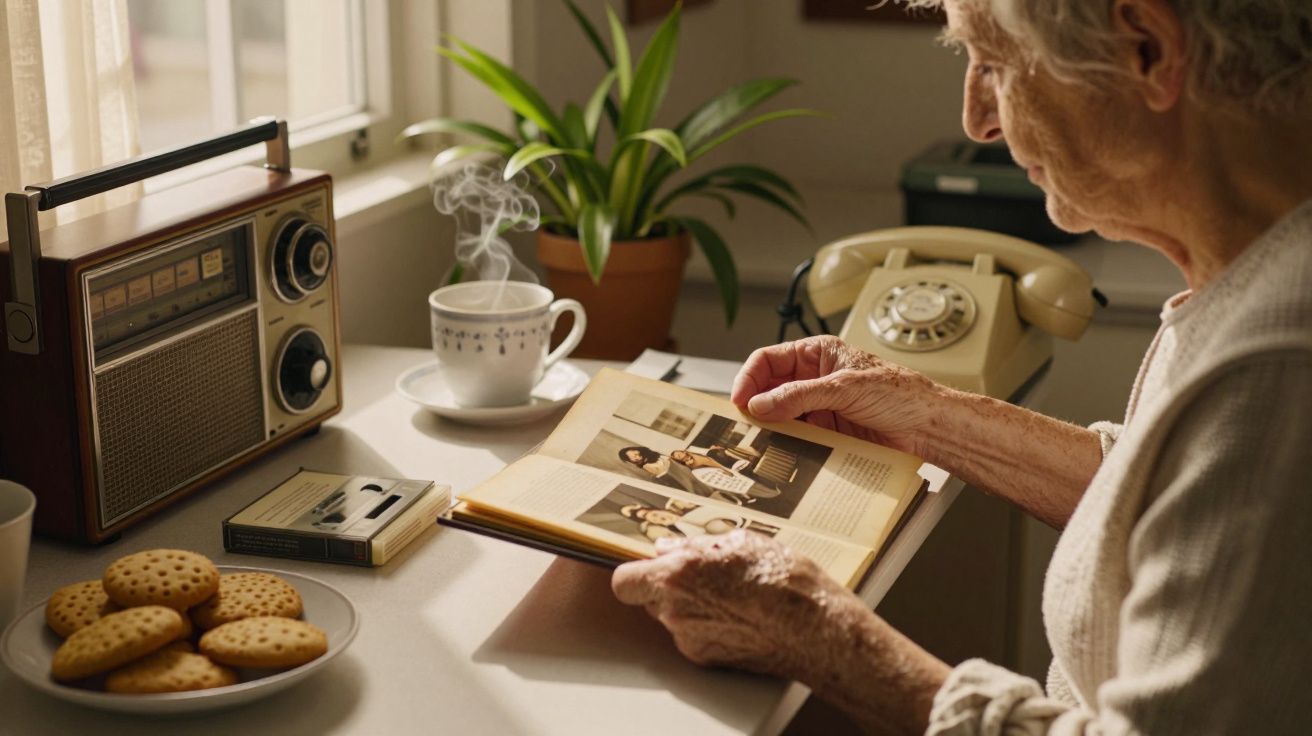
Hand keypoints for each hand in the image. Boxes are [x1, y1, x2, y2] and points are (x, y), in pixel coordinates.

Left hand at [611, 530, 854, 678]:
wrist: (813, 627)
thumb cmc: (783, 580)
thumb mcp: (740, 542)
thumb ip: (695, 546)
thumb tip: (667, 548)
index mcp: (678, 574)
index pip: (625, 579)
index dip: (636, 572)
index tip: (650, 566)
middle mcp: (676, 609)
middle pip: (646, 598)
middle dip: (664, 586)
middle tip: (697, 576)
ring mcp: (688, 637)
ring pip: (670, 617)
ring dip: (687, 605)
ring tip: (728, 594)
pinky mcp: (704, 657)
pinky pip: (691, 635)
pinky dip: (706, 625)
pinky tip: (737, 615)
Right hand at [730, 335, 943, 455]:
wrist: (927, 427)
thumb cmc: (901, 394)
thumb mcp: (845, 387)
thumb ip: (800, 395)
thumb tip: (762, 403)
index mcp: (818, 354)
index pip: (769, 360)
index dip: (750, 377)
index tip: (740, 399)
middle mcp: (815, 379)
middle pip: (769, 389)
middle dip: (755, 404)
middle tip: (744, 423)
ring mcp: (819, 407)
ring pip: (780, 415)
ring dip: (770, 427)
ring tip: (760, 439)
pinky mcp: (827, 432)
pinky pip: (796, 437)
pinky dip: (786, 444)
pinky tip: (782, 451)